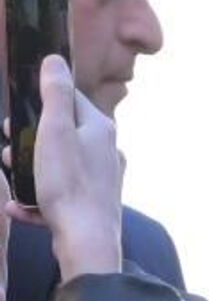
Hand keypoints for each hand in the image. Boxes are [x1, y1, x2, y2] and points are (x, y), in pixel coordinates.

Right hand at [6, 57, 121, 277]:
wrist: (87, 240)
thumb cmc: (69, 184)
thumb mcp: (54, 131)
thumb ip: (55, 95)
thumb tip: (55, 60)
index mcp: (100, 130)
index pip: (72, 100)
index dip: (43, 101)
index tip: (19, 112)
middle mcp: (106, 152)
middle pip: (63, 134)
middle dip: (31, 137)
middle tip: (9, 144)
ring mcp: (100, 180)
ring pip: (58, 165)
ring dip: (30, 168)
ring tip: (11, 171)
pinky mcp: (90, 205)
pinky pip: (58, 197)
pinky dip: (36, 201)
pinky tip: (18, 207)